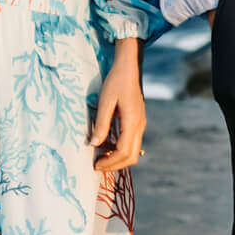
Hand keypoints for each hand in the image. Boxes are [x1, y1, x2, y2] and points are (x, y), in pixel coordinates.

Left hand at [90, 39, 144, 171]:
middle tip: (97, 166)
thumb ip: (101, 124)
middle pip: (131, 156)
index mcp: (132, 122)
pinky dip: (120, 150)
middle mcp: (139, 126)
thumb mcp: (105, 102)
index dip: (109, 161)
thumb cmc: (116, 82)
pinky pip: (132, 142)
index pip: (123, 151)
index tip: (95, 164)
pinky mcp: (138, 122)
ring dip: (118, 158)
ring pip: (133, 151)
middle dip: (115, 165)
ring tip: (100, 157)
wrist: (129, 68)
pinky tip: (107, 146)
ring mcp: (140, 124)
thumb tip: (94, 144)